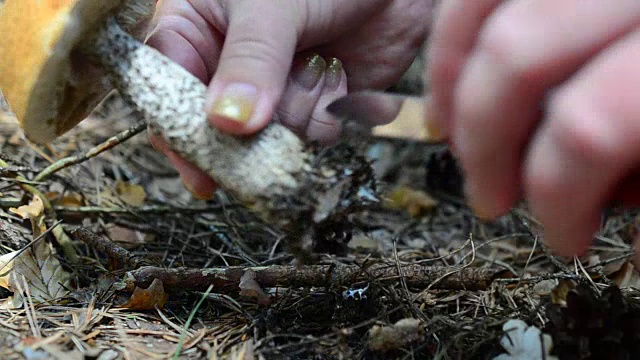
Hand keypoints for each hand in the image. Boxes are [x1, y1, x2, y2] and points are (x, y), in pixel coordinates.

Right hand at [145, 0, 431, 198]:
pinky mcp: (314, 106)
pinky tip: (340, 75)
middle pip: (222, 131)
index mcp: (196, 29)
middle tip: (276, 121)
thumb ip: (251, 61)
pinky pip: (312, 138)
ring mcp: (273, 91)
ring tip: (320, 63)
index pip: (168, 91)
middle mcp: (230, 68)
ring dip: (302, 111)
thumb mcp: (274, 5)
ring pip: (271, 139)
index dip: (183, 136)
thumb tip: (227, 123)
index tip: (203, 174)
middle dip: (256, 128)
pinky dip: (331, 114)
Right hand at [426, 0, 639, 255]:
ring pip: (480, 6)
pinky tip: (460, 64)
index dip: (558, 200)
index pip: (586, 125)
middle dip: (485, 143)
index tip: (564, 237)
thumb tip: (617, 222)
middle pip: (515, 59)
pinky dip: (458, 29)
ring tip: (455, 134)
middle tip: (492, 195)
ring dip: (450, 78)